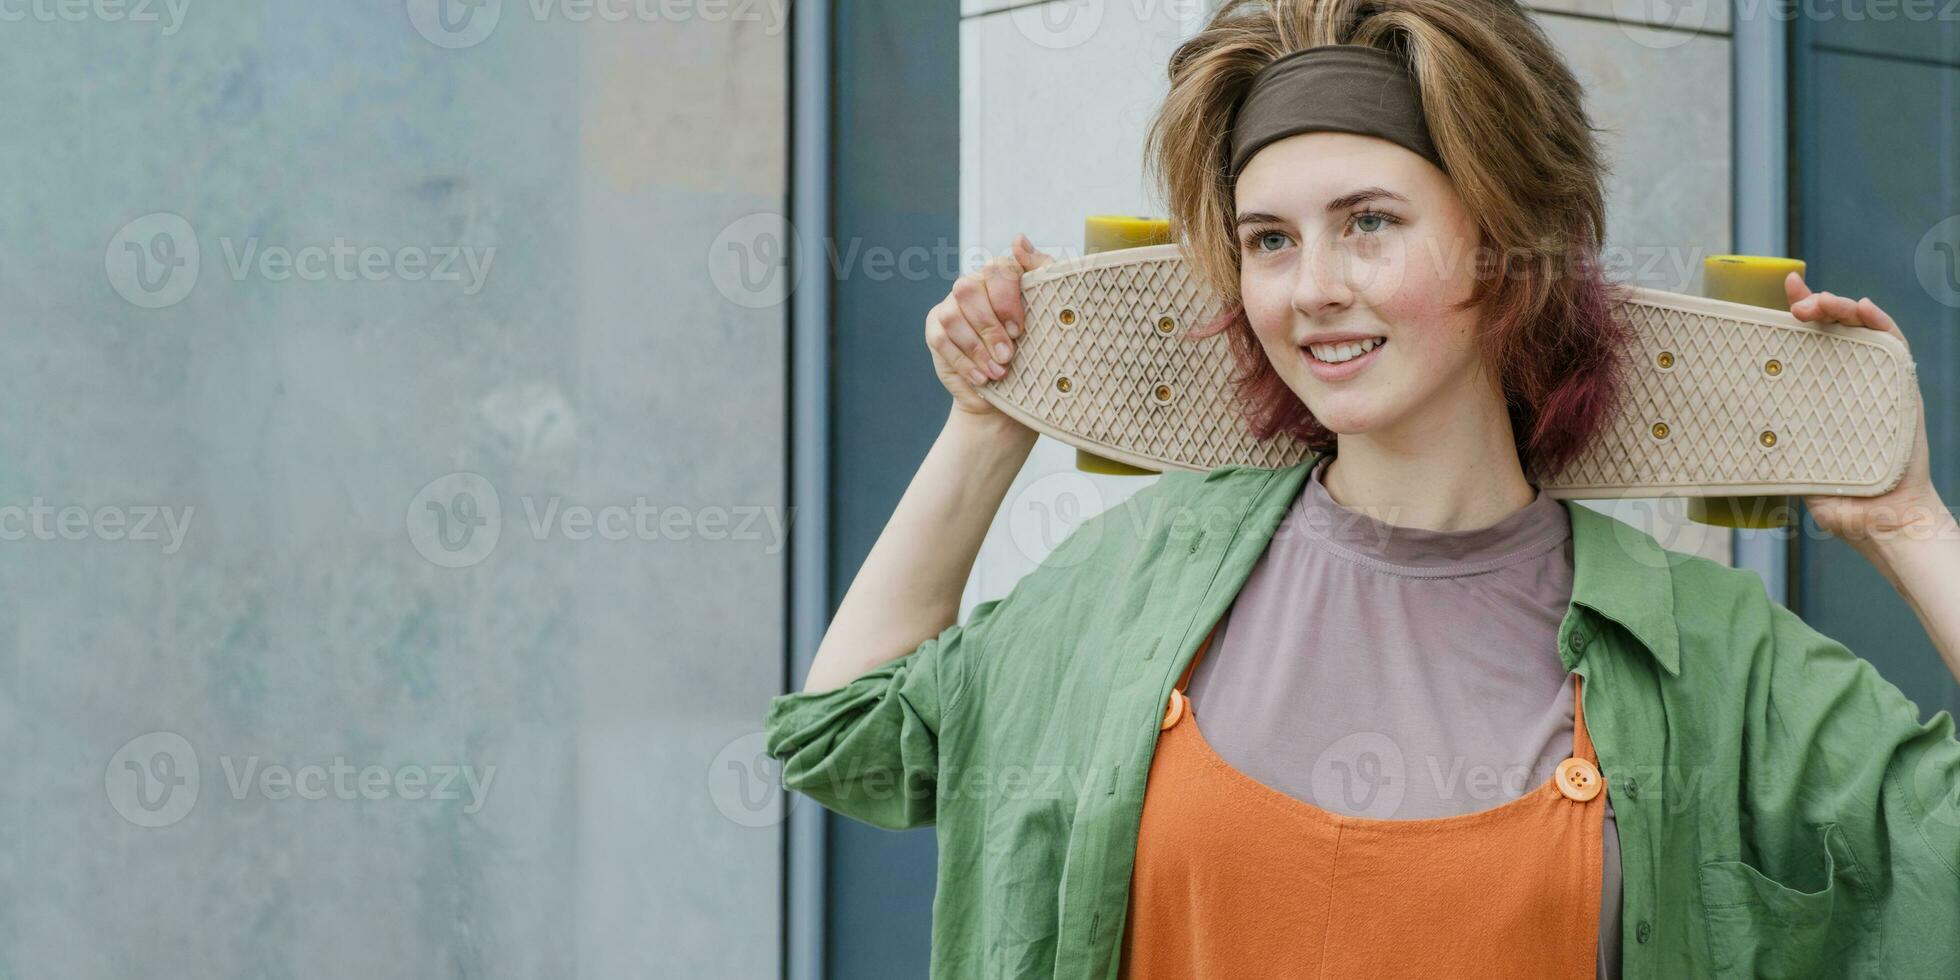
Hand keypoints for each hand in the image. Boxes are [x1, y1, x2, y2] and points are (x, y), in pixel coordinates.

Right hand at [926, 234, 1052, 418]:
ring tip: (998, 371)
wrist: (1009, 390)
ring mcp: (949, 306)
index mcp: (999, 276)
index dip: (1005, 298)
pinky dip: (964, 362)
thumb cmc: (1033, 348)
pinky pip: (942, 340)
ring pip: (953, 317)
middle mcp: (971, 285)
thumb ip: (1041, 272)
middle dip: (989, 327)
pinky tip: (981, 377)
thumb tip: (1018, 240)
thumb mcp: (1047, 311)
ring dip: (977, 348)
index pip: (997, 268)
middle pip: (969, 290)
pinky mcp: (935, 330)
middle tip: (1008, 355)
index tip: (1019, 329)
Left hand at [1784, 272, 1947, 555]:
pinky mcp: (1903, 389)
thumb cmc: (1837, 498)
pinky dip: (1881, 322)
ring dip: (1841, 307)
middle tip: (1794, 304)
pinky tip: (1864, 307)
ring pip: (1861, 330)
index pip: (1806, 345)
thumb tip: (1721, 441)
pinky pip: (1895, 347)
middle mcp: (1848, 381)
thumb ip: (1770, 450)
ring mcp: (1877, 382)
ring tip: (1817, 302)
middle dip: (1814, 305)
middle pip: (1833, 328)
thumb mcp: (1793, 466)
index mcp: (1819, 393)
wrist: (1881, 521)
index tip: (1778, 293)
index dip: (1794, 315)